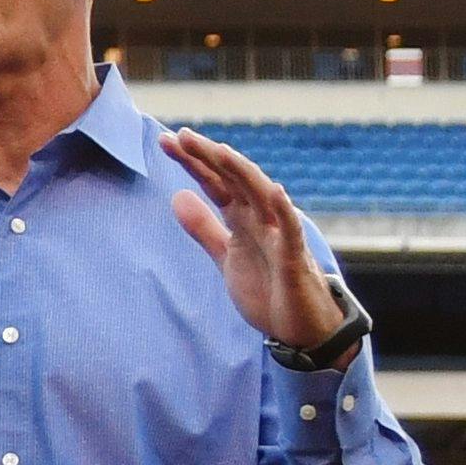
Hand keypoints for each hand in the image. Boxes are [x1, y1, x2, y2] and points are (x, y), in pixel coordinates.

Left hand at [159, 128, 351, 352]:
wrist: (301, 329)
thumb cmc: (268, 289)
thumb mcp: (225, 256)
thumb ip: (203, 228)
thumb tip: (176, 195)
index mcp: (242, 218)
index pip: (214, 183)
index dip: (192, 162)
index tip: (164, 141)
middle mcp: (261, 219)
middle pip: (233, 180)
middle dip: (209, 157)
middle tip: (181, 135)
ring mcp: (279, 235)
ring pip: (261, 196)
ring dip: (241, 173)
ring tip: (220, 152)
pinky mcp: (295, 258)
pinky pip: (292, 232)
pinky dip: (284, 211)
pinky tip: (276, 192)